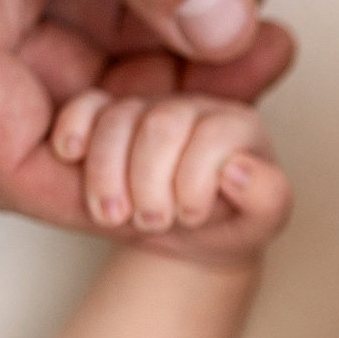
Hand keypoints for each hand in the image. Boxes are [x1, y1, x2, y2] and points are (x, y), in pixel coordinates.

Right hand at [49, 92, 290, 268]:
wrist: (192, 232)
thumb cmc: (227, 221)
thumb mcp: (259, 222)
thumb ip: (267, 197)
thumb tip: (237, 170)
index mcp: (237, 125)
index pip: (214, 135)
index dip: (197, 180)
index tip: (190, 216)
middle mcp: (192, 107)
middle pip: (162, 126)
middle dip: (150, 181)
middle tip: (151, 221)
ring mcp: (148, 107)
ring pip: (120, 118)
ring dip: (109, 173)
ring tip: (114, 215)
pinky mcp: (108, 114)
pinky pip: (86, 105)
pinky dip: (75, 127)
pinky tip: (71, 156)